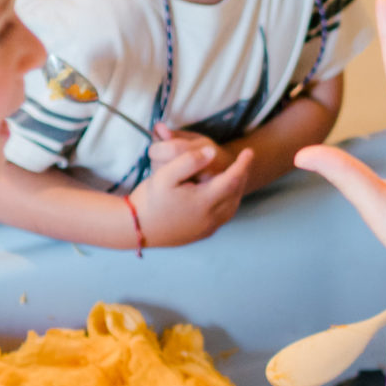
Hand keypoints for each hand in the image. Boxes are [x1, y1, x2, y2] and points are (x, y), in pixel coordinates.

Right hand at [130, 132, 249, 245]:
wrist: (135, 229)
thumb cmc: (149, 200)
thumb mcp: (164, 175)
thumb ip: (188, 161)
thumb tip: (211, 152)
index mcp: (204, 202)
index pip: (233, 179)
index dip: (243, 164)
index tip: (249, 151)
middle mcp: (211, 217)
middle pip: (236, 192)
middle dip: (241, 174)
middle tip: (244, 159)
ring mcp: (209, 228)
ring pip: (232, 205)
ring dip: (236, 188)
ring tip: (236, 174)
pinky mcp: (204, 233)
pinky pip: (224, 214)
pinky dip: (228, 200)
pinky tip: (222, 192)